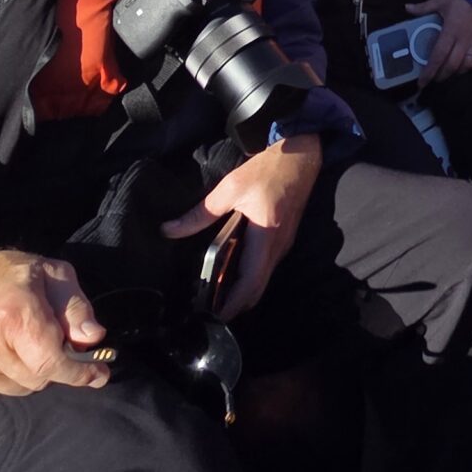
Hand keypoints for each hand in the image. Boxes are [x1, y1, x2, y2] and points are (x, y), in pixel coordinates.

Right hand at [0, 242, 109, 400]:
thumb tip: (94, 339)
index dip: (79, 373)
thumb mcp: (49, 273)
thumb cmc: (1, 274)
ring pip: (18, 389)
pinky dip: (1, 378)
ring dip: (26, 372)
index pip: (52, 364)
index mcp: (14, 317)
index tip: (99, 376)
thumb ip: (75, 307)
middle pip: (39, 380)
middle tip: (47, 342)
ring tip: (15, 342)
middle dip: (52, 366)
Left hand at [160, 133, 322, 321]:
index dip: (232, 303)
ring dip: (243, 293)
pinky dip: (251, 279)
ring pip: (263, 281)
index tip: (213, 316)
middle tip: (209, 311)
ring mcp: (284, 245)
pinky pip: (267, 268)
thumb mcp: (231, 187)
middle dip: (235, 305)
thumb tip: (169, 230)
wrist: (302, 156)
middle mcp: (278, 247)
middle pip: (257, 289)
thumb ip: (201, 213)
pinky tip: (232, 273)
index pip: (250, 282)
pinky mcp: (284, 239)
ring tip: (215, 296)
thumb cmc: (268, 170)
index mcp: (265, 236)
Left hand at [411, 0, 471, 83]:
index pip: (438, 56)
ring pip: (467, 65)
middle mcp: (464, 40)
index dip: (429, 72)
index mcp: (450, 31)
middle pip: (452, 65)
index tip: (422, 82)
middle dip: (442, 75)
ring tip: (449, 72)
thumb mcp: (440, 1)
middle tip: (434, 78)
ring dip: (456, 72)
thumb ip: (423, 8)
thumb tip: (407, 8)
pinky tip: (466, 66)